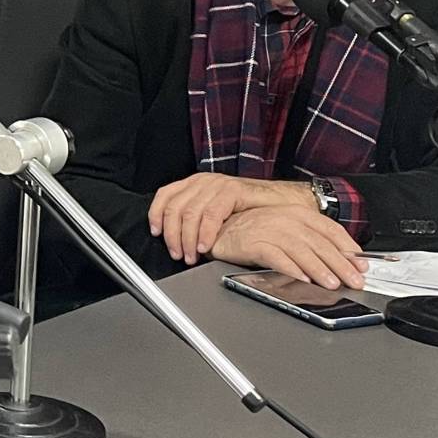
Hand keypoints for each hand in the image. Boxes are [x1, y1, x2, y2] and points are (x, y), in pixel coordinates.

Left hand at [149, 173, 314, 265]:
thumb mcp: (215, 213)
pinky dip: (205, 233)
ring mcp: (217, 184)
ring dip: (187, 239)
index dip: (156, 215)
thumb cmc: (248, 211)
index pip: (165, 196)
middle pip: (175, 207)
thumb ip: (195, 219)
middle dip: (173, 235)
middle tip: (177, 254)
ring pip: (190, 213)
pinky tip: (205, 247)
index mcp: (194, 183)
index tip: (156, 234)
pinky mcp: (232, 190)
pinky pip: (211, 214)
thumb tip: (175, 238)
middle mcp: (203, 181)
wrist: (281, 203)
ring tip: (191, 256)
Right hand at [208, 205, 366, 289]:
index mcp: (297, 213)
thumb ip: (310, 242)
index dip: (349, 249)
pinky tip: (301, 279)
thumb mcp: (286, 230)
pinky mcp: (253, 242)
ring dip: (319, 269)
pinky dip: (291, 269)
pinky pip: (276, 257)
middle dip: (341, 265)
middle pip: (320, 243)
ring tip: (331, 284)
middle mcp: (286, 218)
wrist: (220, 230)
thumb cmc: (253, 232)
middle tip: (354, 282)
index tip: (361, 266)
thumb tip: (339, 261)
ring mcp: (270, 229)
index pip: (331, 230)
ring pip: (301, 250)